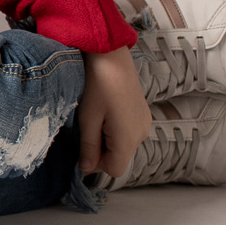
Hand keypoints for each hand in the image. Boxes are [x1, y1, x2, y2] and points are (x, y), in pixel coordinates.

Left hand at [76, 46, 150, 178]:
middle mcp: (142, 134)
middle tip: (84, 129)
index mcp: (129, 138)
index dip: (95, 164)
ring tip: (93, 117)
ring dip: (106, 139)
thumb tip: (86, 169)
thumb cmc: (97, 84)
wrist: (111, 54)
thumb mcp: (87, 118)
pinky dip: (114, 129)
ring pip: (123, 145)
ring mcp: (144, 122)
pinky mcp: (142, 113)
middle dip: (100, 151)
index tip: (81, 148)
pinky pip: (127, 132)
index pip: (114, 170)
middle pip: (119, 158)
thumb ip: (89, 147)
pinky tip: (103, 111)